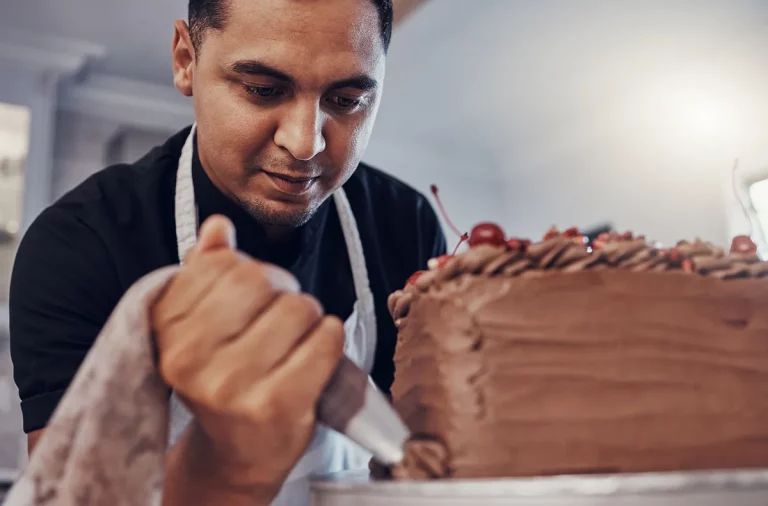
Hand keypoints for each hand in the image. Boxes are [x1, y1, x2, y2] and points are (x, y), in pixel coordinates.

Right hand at [152, 215, 343, 498]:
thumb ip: (207, 271)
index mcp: (167, 332)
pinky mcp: (277, 406)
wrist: (242, 450)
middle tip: (282, 314)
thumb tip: (217, 226)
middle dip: (283, 289)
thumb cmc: (227, 378)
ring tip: (297, 339)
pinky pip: (324, 340)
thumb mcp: (203, 326)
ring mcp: (233, 386)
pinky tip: (316, 351)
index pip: (223, 264)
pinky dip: (330, 337)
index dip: (249, 271)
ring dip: (309, 317)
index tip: (251, 295)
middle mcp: (191, 360)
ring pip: (298, 308)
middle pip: (261, 280)